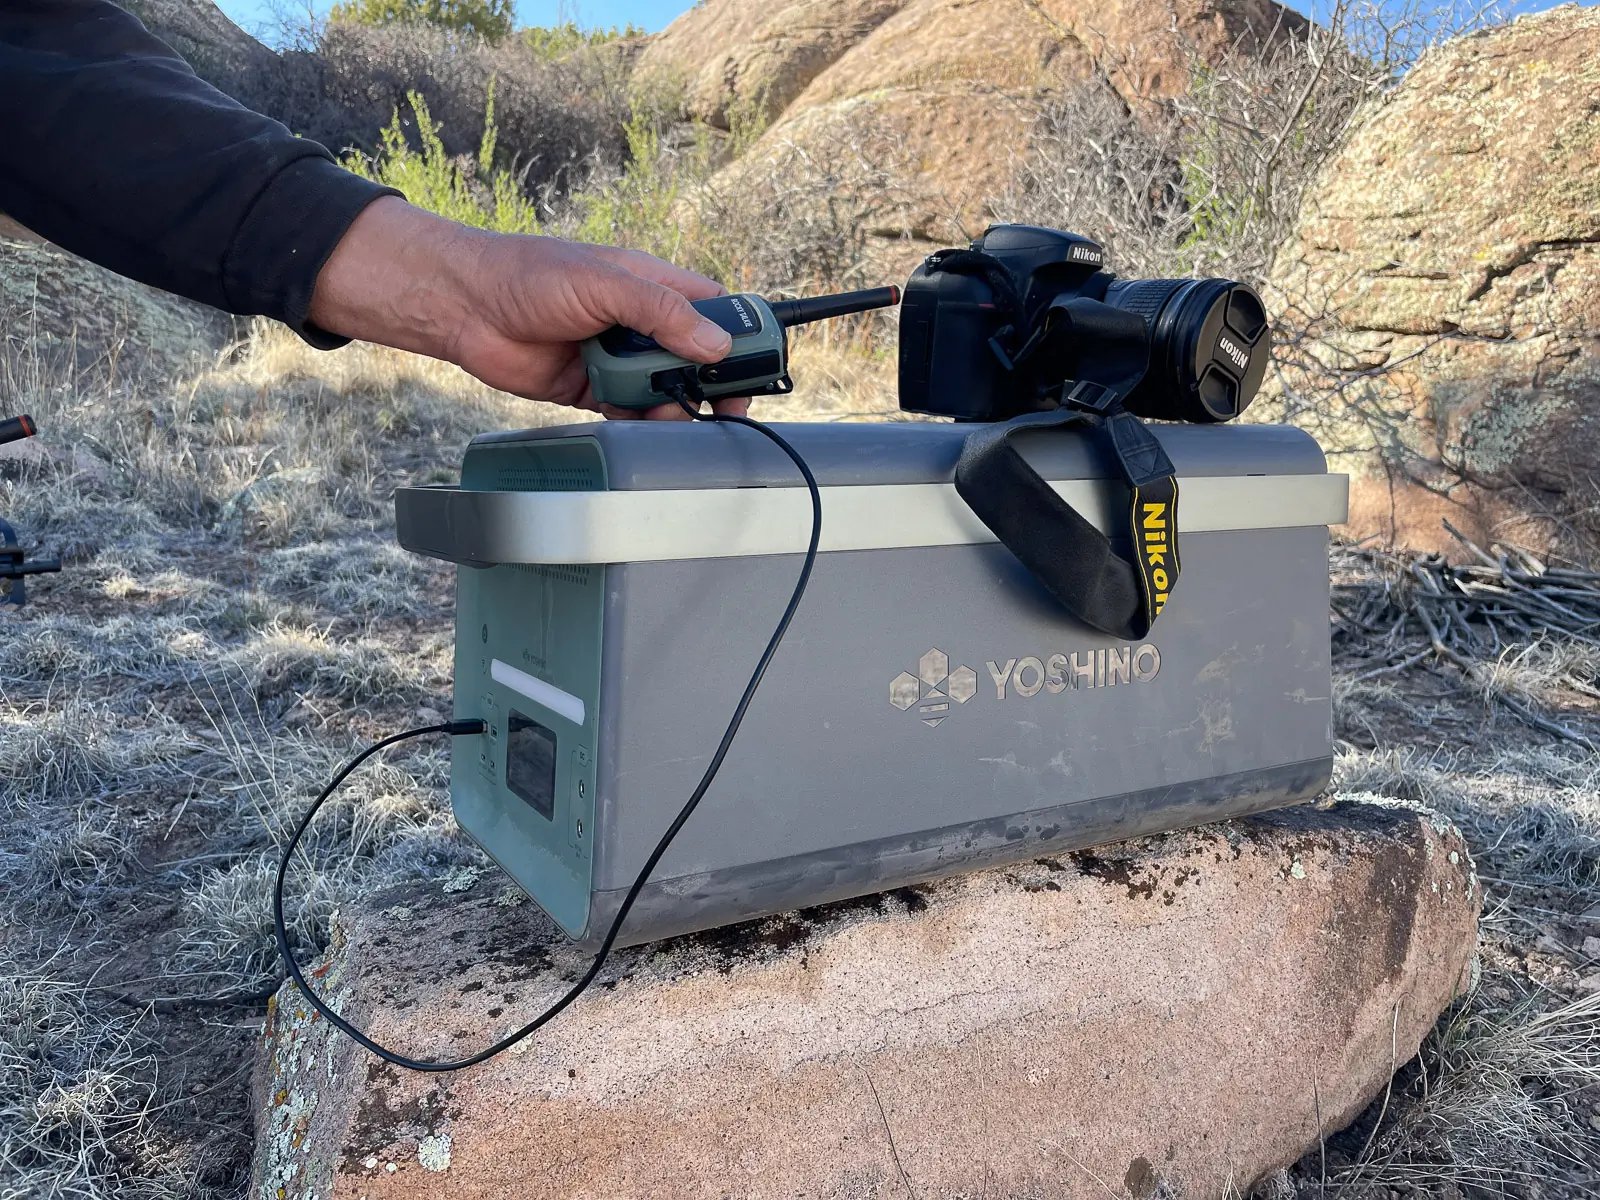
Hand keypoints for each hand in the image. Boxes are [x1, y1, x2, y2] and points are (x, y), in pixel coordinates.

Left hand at [305, 197, 746, 419]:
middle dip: (712, 384)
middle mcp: (639, 323)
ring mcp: (617, 359)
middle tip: (726, 411)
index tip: (755, 367)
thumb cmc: (530, 276)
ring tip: (674, 418)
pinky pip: (631, 414)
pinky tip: (644, 430)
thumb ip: (661, 311)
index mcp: (651, 285)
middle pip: (695, 359)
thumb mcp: (604, 283)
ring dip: (675, 408)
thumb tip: (714, 345)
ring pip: (666, 392)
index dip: (738, 337)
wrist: (465, 307)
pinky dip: (641, 426)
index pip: (713, 310)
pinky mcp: (593, 391)